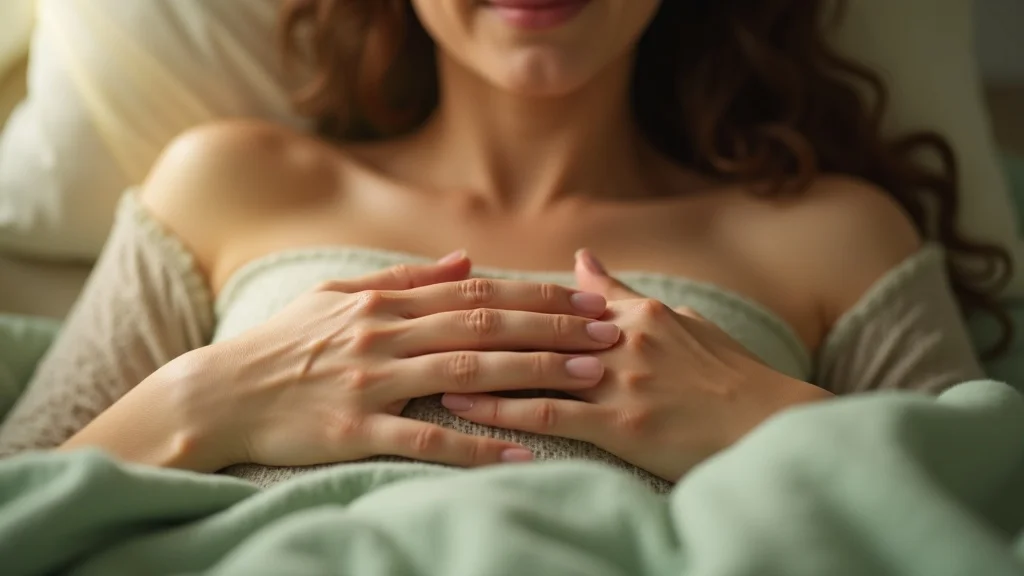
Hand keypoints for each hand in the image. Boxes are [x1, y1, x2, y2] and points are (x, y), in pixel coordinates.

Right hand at [158, 252, 620, 470]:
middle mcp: (385, 335)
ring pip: (468, 375)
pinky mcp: (353, 430)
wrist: (220, 393)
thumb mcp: (338, 295)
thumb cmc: (284, 343)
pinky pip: (426, 440)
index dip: (538, 297)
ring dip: (534, 376)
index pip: (477, 293)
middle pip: (486, 328)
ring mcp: (371, 383)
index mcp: (385, 302)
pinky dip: (476, 445)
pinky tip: (523, 450)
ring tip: (589, 378)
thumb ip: (404, 277)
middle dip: (555, 330)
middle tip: (610, 334)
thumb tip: (465, 260)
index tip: (588, 300)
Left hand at [440, 250, 831, 481]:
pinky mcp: (622, 425)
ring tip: (424, 368)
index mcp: (633, 312)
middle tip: (423, 328)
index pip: (553, 301)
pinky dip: (501, 411)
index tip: (453, 299)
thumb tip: (582, 260)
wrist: (769, 425)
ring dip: (473, 367)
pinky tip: (463, 409)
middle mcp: (620, 339)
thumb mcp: (677, 321)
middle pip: (532, 329)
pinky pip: (549, 415)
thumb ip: (622, 293)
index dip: (499, 301)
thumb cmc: (725, 373)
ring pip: (530, 368)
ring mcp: (621, 381)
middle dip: (474, 329)